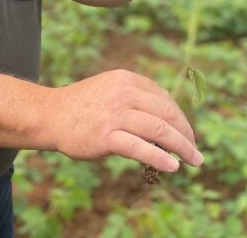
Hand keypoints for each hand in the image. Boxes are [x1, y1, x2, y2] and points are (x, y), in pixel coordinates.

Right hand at [47, 70, 202, 171]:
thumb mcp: (110, 89)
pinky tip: (173, 166)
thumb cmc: (82, 106)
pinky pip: (140, 148)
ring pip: (159, 130)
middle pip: (167, 114)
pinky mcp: (106, 136)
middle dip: (186, 134)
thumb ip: (135, 98)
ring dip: (182, 147)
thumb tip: (167, 120)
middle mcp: (123, 93)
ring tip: (193, 160)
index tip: (187, 134)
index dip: (180, 118)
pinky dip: (160, 158)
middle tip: (195, 150)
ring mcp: (114, 114)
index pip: (164, 99)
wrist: (51, 115)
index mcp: (126, 79)